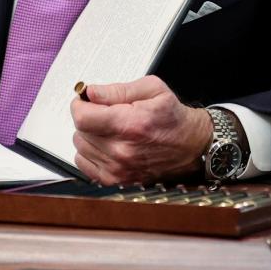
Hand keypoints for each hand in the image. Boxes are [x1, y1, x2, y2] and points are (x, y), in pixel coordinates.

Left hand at [70, 75, 211, 185]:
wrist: (191, 146)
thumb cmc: (173, 118)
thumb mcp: (151, 89)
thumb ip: (116, 90)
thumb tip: (91, 92)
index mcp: (130, 125)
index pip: (82, 117)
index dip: (79, 105)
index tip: (86, 101)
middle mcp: (122, 150)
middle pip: (80, 131)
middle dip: (89, 117)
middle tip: (106, 113)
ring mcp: (118, 168)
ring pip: (80, 146)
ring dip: (89, 135)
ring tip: (110, 130)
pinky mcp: (115, 180)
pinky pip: (83, 163)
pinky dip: (89, 152)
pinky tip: (106, 145)